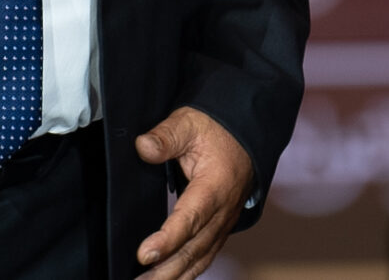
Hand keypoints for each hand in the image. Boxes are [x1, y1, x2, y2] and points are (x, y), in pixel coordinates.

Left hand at [133, 106, 253, 279]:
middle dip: (165, 270)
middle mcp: (222, 212)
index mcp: (214, 186)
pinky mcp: (219, 229)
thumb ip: (166, 136)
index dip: (167, 239)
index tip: (144, 253)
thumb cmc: (216, 131)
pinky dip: (187, 272)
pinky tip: (168, 279)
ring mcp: (223, 224)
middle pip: (193, 248)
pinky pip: (204, 256)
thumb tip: (144, 147)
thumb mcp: (189, 123)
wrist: (245, 136)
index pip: (190, 218)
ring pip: (199, 258)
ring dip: (173, 276)